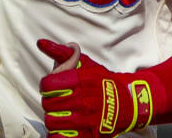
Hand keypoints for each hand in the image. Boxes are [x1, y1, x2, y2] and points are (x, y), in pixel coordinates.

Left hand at [37, 39, 155, 136]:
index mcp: (81, 80)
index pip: (47, 85)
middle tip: (58, 101)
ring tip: (62, 114)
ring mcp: (87, 120)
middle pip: (47, 104)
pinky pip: (61, 137)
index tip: (52, 87)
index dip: (46, 85)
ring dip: (54, 118)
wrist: (130, 102)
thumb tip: (41, 43)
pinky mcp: (90, 135)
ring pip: (52, 122)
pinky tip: (64, 128)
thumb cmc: (103, 81)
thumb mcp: (85, 64)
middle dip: (50, 102)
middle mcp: (84, 100)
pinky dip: (59, 134)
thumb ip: (62, 53)